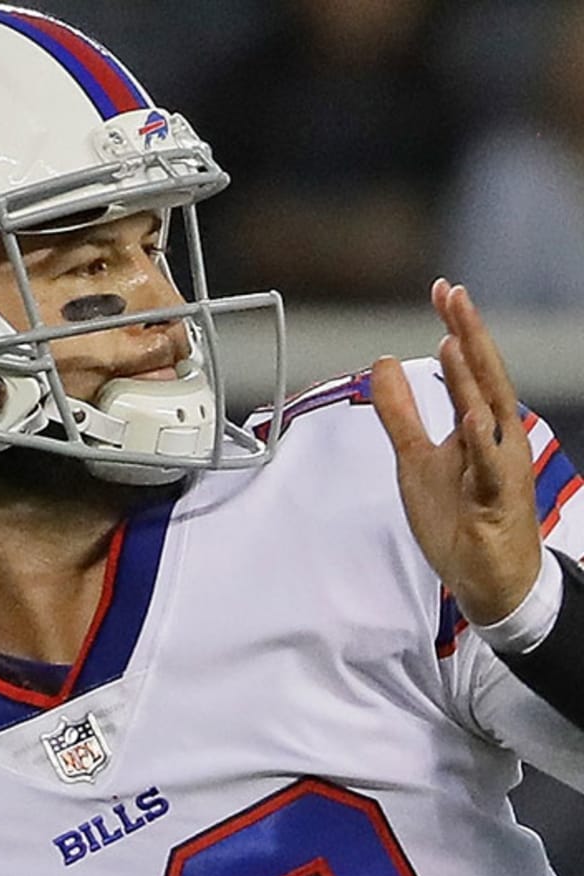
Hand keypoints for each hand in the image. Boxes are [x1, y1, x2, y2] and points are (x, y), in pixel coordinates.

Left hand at [370, 279, 540, 625]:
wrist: (489, 577)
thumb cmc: (460, 515)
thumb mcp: (416, 456)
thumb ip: (400, 412)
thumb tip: (382, 365)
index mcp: (479, 426)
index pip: (468, 369)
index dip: (457, 329)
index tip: (443, 290)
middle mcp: (496, 440)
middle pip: (484, 379)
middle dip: (469, 335)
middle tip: (454, 294)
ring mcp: (499, 469)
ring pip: (490, 417)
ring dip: (472, 379)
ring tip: (455, 340)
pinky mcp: (495, 502)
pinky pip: (490, 470)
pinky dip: (483, 444)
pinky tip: (474, 417)